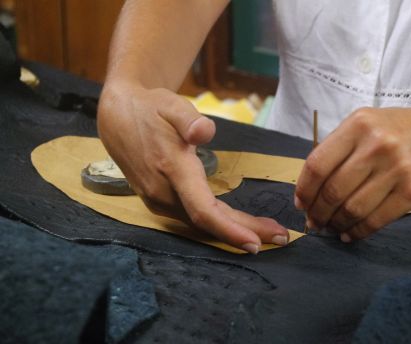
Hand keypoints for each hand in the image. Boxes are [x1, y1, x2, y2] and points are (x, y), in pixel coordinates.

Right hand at [97, 82, 288, 252]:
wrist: (117, 116)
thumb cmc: (150, 109)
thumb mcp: (171, 104)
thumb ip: (189, 118)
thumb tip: (204, 132)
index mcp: (172, 169)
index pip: (203, 209)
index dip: (229, 230)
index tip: (256, 242)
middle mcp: (164, 192)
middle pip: (209, 222)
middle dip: (245, 232)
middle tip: (282, 238)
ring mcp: (159, 200)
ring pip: (202, 223)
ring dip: (234, 230)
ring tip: (268, 233)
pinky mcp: (160, 201)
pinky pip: (193, 217)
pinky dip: (218, 224)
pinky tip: (238, 225)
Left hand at [294, 107, 410, 241]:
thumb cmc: (401, 131)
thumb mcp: (368, 124)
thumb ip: (339, 149)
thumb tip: (309, 191)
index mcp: (359, 124)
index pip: (318, 164)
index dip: (304, 190)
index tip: (300, 204)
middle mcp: (377, 144)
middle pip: (333, 190)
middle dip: (318, 212)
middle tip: (315, 221)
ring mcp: (398, 169)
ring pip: (352, 209)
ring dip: (337, 224)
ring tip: (332, 227)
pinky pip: (376, 220)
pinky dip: (358, 232)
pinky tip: (350, 233)